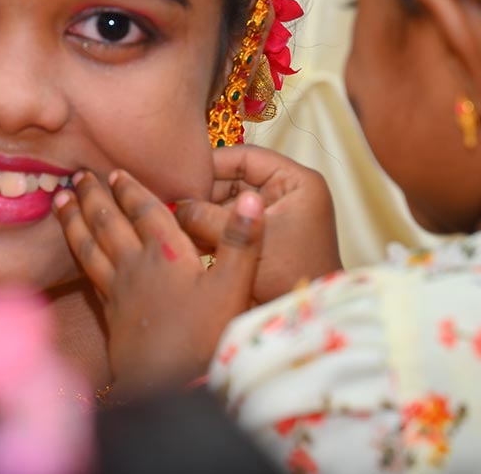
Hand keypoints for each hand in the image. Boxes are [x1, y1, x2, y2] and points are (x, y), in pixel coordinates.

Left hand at [54, 169, 263, 399]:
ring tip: (59, 201)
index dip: (132, 190)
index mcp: (166, 254)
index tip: (115, 172)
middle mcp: (136, 266)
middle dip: (94, 197)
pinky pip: (89, 274)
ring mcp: (119, 290)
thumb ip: (242, 240)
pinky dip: (79, 256)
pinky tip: (74, 253)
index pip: (146, 212)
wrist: (168, 385)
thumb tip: (250, 197)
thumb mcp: (234, 286)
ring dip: (75, 221)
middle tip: (77, 175)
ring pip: (90, 246)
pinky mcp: (110, 314)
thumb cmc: (205, 336)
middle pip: (110, 223)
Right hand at [178, 145, 340, 303]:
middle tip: (171, 206)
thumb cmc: (289, 279)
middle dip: (203, 194)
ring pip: (227, 203)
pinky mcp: (262, 237)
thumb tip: (174, 206)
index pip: (245, 157)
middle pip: (233, 178)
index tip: (177, 177)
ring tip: (176, 225)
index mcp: (296, 182)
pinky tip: (188, 239)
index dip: (209, 165)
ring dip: (202, 214)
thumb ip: (208, 218)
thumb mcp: (245, 242)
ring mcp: (275, 215)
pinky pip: (230, 224)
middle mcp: (286, 193)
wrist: (308, 323)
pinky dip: (210, 230)